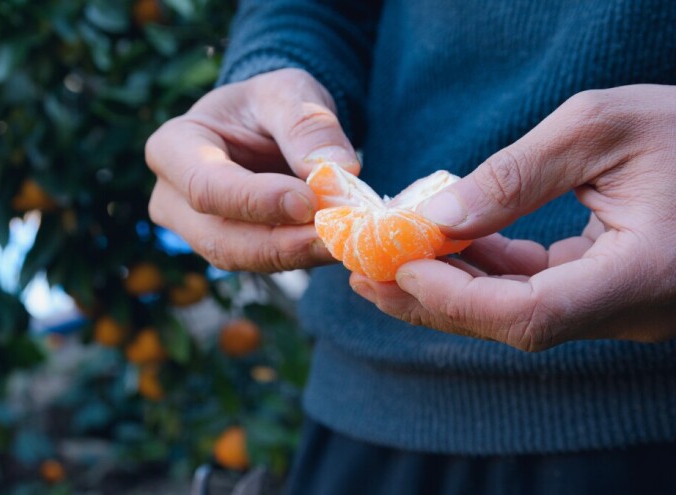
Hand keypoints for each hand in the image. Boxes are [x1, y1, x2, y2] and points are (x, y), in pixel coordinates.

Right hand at [145, 68, 358, 271]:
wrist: (266, 126)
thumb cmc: (266, 104)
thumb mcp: (288, 91)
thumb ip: (307, 123)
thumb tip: (339, 168)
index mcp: (173, 147)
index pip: (204, 186)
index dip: (255, 200)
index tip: (308, 201)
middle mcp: (172, 197)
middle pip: (220, 237)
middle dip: (280, 242)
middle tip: (336, 237)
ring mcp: (196, 231)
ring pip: (242, 258)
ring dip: (296, 254)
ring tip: (343, 240)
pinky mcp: (229, 249)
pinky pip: (262, 262)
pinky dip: (301, 255)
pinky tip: (336, 243)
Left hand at [350, 85, 675, 350]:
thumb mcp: (600, 128)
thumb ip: (518, 176)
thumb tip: (437, 220)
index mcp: (643, 274)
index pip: (531, 314)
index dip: (456, 297)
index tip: (397, 266)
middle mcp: (634, 308)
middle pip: (513, 324)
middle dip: (432, 299)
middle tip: (363, 274)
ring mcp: (623, 307)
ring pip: (519, 313)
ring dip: (450, 286)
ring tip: (385, 259)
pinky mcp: (611, 292)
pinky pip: (538, 293)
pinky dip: (486, 271)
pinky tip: (444, 244)